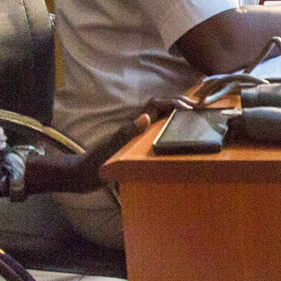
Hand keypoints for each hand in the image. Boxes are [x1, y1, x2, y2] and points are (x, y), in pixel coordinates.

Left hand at [73, 96, 192, 185]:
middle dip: (179, 105)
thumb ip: (126, 133)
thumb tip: (144, 117)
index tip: (190, 109)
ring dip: (176, 117)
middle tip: (200, 111)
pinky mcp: (135, 149)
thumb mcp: (110, 150)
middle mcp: (136, 128)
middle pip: (160, 109)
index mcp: (133, 126)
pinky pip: (156, 135)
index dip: (172, 102)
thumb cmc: (94, 164)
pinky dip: (170, 132)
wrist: (80, 177)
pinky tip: (180, 141)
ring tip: (196, 121)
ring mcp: (136, 138)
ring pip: (159, 120)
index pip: (155, 105)